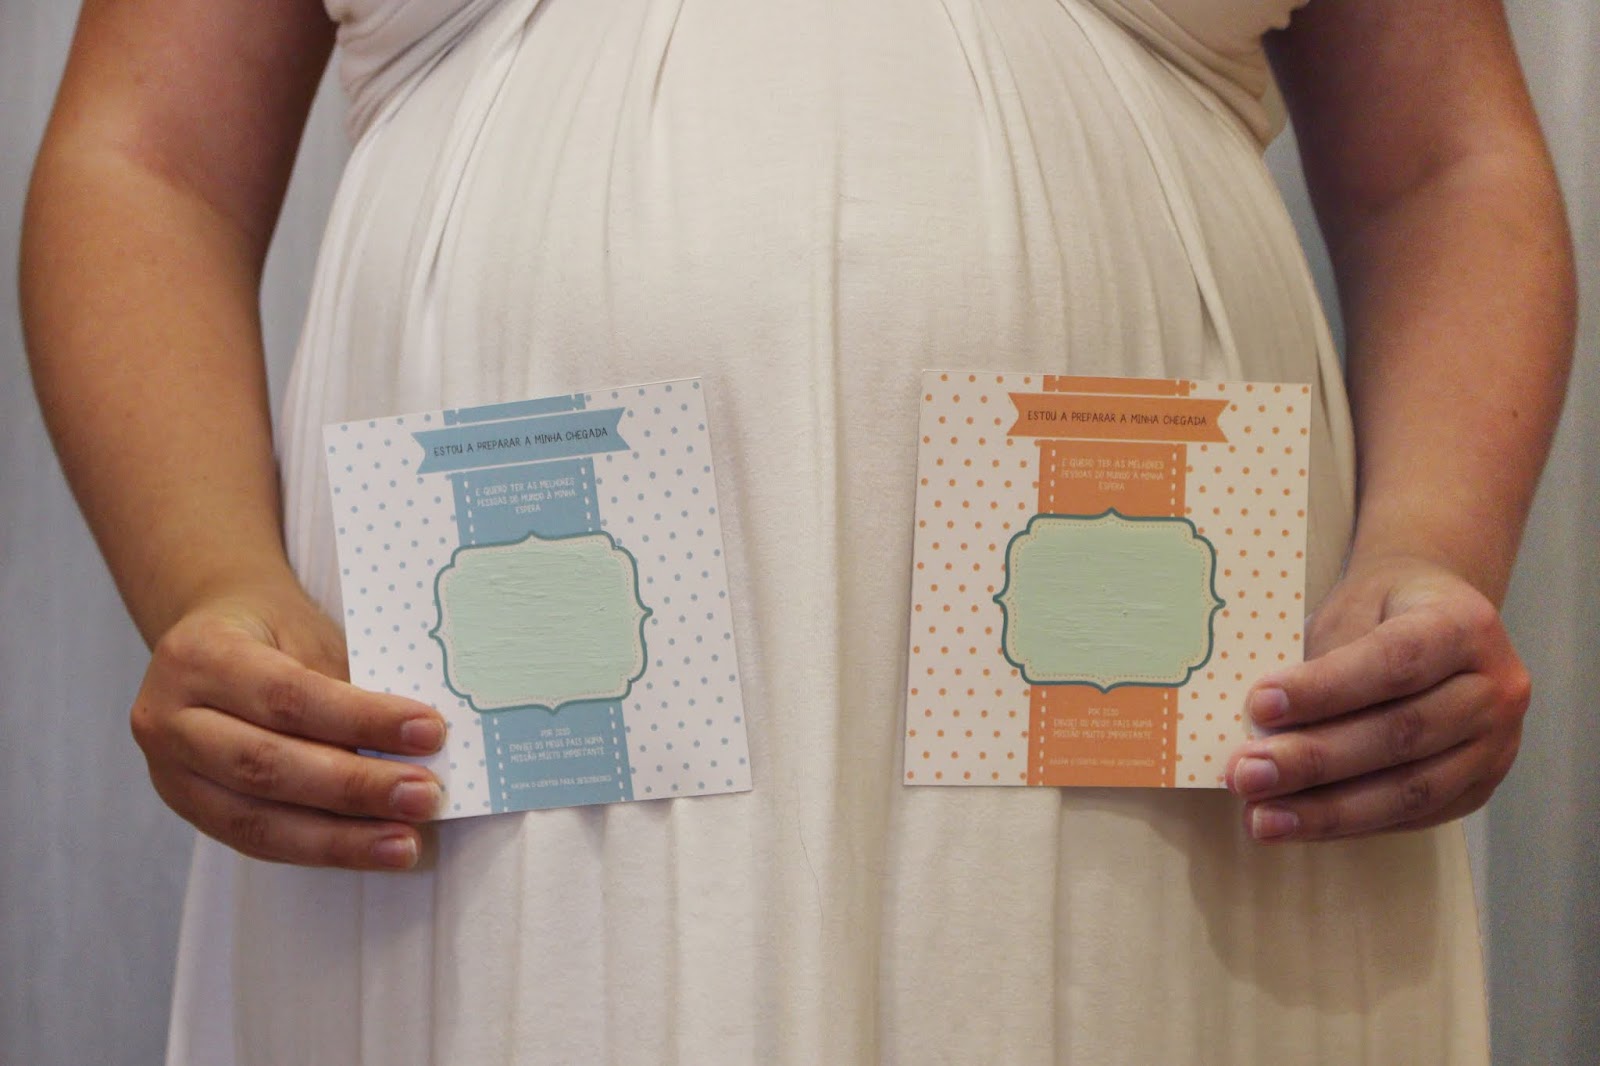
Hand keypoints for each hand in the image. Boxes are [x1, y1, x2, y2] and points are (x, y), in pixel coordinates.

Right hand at [131, 582, 447, 869]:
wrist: (215, 636)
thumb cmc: (274, 633)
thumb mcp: (309, 636)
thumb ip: (349, 687)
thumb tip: (419, 744)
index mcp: (199, 655)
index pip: (288, 696)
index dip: (362, 720)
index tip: (429, 731)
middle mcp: (168, 717)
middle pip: (268, 764)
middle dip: (355, 787)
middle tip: (424, 796)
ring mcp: (169, 771)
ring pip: (257, 820)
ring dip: (341, 839)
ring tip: (405, 844)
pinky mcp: (188, 809)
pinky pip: (256, 841)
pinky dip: (319, 850)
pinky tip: (369, 851)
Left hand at [1224, 555, 1529, 842]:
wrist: (1436, 619)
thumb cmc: (1381, 611)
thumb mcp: (1351, 609)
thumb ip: (1321, 660)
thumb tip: (1262, 726)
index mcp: (1465, 626)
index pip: (1394, 663)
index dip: (1325, 690)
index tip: (1259, 705)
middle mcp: (1496, 689)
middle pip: (1401, 733)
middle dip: (1315, 760)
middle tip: (1246, 774)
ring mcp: (1496, 745)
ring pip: (1410, 789)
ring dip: (1327, 810)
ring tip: (1262, 818)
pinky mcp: (1479, 788)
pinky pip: (1413, 817)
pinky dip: (1349, 825)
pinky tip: (1297, 825)